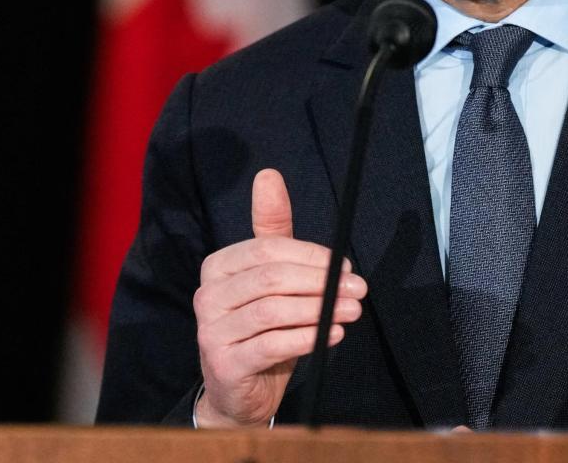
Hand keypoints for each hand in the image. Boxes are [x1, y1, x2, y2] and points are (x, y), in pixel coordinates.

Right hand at [192, 168, 367, 427]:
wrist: (240, 392)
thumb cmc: (261, 328)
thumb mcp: (269, 277)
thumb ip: (273, 231)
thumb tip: (269, 175)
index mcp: (218, 267)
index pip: (268, 250)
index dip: (312, 256)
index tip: (347, 266)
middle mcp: (207, 295)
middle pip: (271, 278)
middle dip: (321, 281)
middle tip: (359, 290)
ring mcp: (211, 331)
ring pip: (272, 311)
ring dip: (320, 309)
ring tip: (352, 311)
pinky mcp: (224, 363)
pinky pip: (271, 344)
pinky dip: (307, 337)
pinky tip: (332, 334)